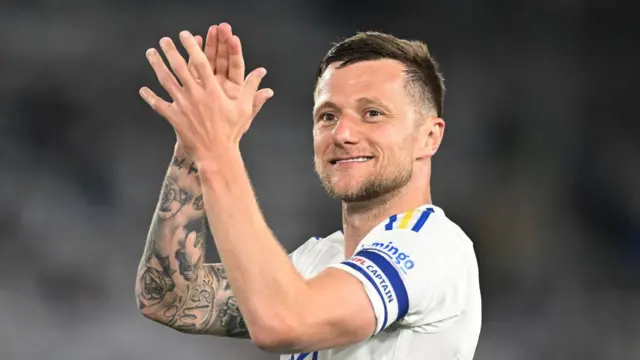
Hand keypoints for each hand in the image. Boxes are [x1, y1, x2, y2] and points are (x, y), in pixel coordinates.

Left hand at [140, 23, 272, 163]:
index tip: (185, 35)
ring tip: (150, 53)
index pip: (200, 62)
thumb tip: (261, 72)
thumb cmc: (231, 132)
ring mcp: (182, 106)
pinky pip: (158, 105)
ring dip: (156, 65)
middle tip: (164, 40)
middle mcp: (195, 95)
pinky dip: (150, 97)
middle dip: (170, 51)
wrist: (216, 154)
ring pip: (166, 81)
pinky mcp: (174, 118)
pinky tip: (142, 90)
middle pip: (179, 67)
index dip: (191, 46)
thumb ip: (251, 88)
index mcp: (212, 90)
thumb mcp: (244, 108)